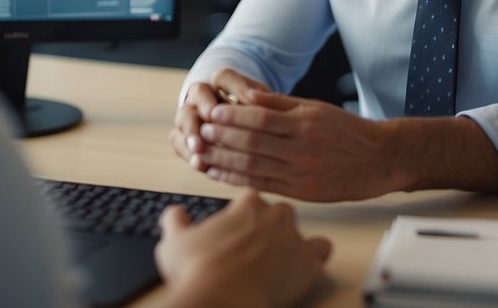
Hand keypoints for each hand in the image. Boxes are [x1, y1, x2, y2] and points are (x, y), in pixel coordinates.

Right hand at [154, 190, 331, 307]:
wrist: (221, 300)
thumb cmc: (197, 270)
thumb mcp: (174, 241)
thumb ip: (175, 221)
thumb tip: (174, 214)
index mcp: (247, 203)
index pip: (252, 200)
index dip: (242, 217)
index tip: (234, 233)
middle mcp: (275, 215)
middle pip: (278, 212)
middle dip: (268, 227)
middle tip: (252, 250)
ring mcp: (295, 238)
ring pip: (302, 231)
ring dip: (292, 242)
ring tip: (276, 262)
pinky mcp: (309, 264)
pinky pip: (322, 252)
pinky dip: (314, 259)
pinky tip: (300, 270)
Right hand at [170, 68, 270, 172]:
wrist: (243, 138)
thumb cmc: (256, 118)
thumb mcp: (265, 108)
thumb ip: (264, 101)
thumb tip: (257, 98)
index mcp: (223, 84)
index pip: (224, 77)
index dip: (234, 87)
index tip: (244, 101)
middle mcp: (203, 96)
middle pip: (198, 93)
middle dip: (205, 107)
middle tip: (210, 120)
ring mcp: (191, 115)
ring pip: (184, 118)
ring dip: (191, 133)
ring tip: (200, 149)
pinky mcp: (184, 137)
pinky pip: (178, 141)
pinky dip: (188, 153)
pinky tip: (201, 164)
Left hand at [193, 90, 397, 200]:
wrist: (378, 160)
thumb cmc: (346, 131)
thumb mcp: (315, 107)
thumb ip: (280, 103)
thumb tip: (247, 95)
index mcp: (304, 124)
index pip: (260, 119)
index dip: (233, 116)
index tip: (212, 111)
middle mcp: (301, 150)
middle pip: (252, 143)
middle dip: (222, 136)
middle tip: (200, 130)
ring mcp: (299, 173)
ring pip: (252, 166)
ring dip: (223, 159)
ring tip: (201, 152)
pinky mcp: (300, 193)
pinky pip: (261, 185)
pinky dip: (236, 179)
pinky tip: (218, 172)